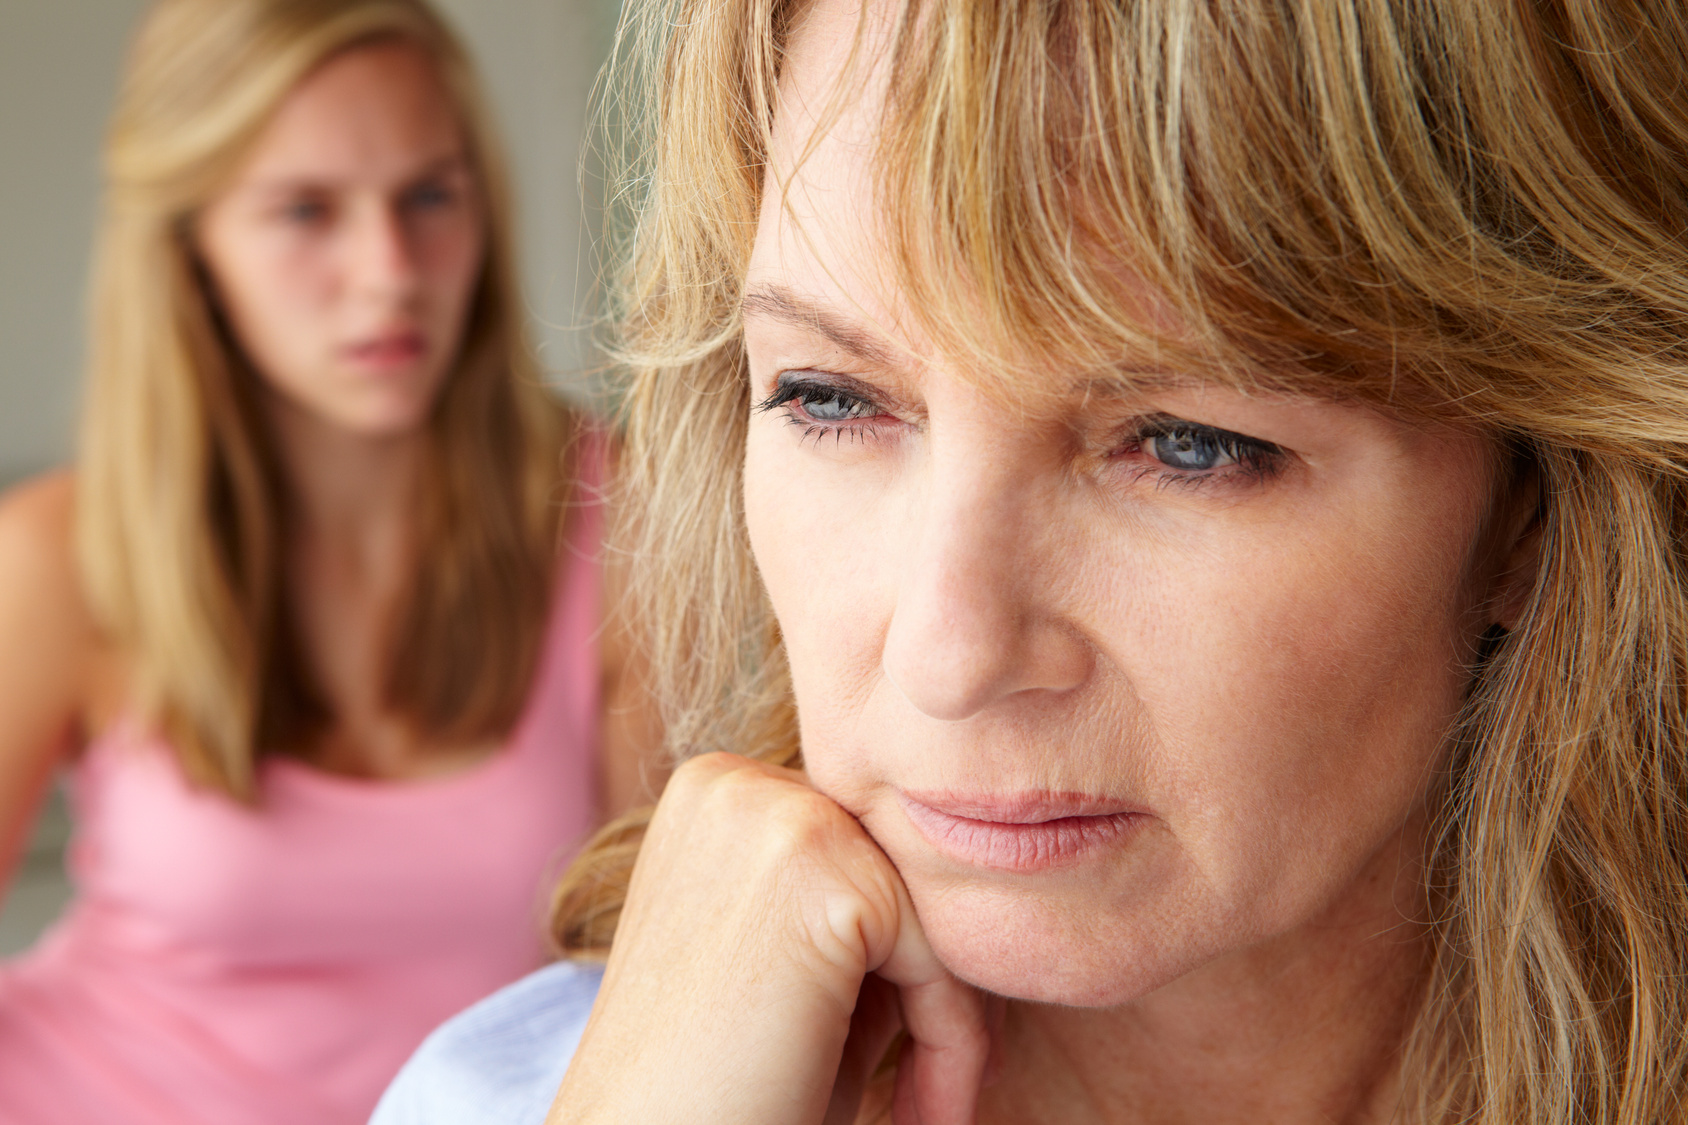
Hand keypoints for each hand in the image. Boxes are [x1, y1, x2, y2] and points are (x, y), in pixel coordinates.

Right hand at [549, 752, 988, 1123]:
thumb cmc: (710, 1085)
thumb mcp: (780, 969)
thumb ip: (855, 910)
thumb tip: (971, 896)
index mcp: (714, 790)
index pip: (860, 847)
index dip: (897, 955)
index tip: (911, 1046)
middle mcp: (734, 780)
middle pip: (901, 867)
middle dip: (930, 977)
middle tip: (936, 1076)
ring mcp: (774, 811)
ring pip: (933, 908)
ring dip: (947, 1016)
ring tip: (926, 1102)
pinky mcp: (820, 868)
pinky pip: (943, 956)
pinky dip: (952, 1046)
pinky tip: (921, 1112)